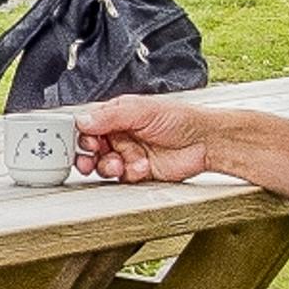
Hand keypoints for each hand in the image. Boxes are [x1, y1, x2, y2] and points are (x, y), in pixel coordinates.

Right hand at [72, 95, 211, 182]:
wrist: (205, 142)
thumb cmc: (180, 119)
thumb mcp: (141, 110)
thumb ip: (110, 116)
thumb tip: (83, 120)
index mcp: (118, 115)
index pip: (90, 125)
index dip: (84, 135)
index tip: (86, 141)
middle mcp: (121, 135)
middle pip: (92, 149)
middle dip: (90, 155)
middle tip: (91, 158)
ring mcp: (129, 154)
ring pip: (104, 165)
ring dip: (109, 166)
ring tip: (120, 163)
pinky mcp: (137, 171)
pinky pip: (122, 178)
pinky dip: (128, 174)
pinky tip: (141, 167)